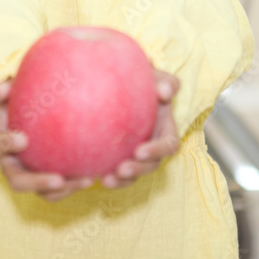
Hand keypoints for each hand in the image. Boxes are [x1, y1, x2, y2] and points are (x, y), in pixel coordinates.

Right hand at [0, 80, 94, 201]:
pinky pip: (60, 190)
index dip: (8, 144)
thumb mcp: (7, 93)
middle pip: (18, 182)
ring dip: (65, 190)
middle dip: (37, 183)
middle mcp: (11, 165)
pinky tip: (94, 175)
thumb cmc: (18, 101)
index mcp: (0, 143)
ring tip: (87, 180)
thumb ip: (3, 89)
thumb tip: (4, 87)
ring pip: (43, 193)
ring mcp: (29, 176)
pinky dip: (75, 185)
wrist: (31, 117)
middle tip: (58, 180)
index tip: (24, 140)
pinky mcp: (46, 182)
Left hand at [100, 69, 179, 189]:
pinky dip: (107, 176)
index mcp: (165, 130)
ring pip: (134, 175)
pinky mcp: (119, 158)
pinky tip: (90, 177)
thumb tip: (165, 92)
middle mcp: (153, 146)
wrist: (125, 84)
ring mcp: (136, 154)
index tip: (139, 150)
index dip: (156, 151)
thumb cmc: (144, 80)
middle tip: (121, 169)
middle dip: (137, 170)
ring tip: (105, 180)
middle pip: (151, 165)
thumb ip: (165, 82)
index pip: (168, 145)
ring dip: (122, 181)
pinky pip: (116, 173)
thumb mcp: (157, 78)